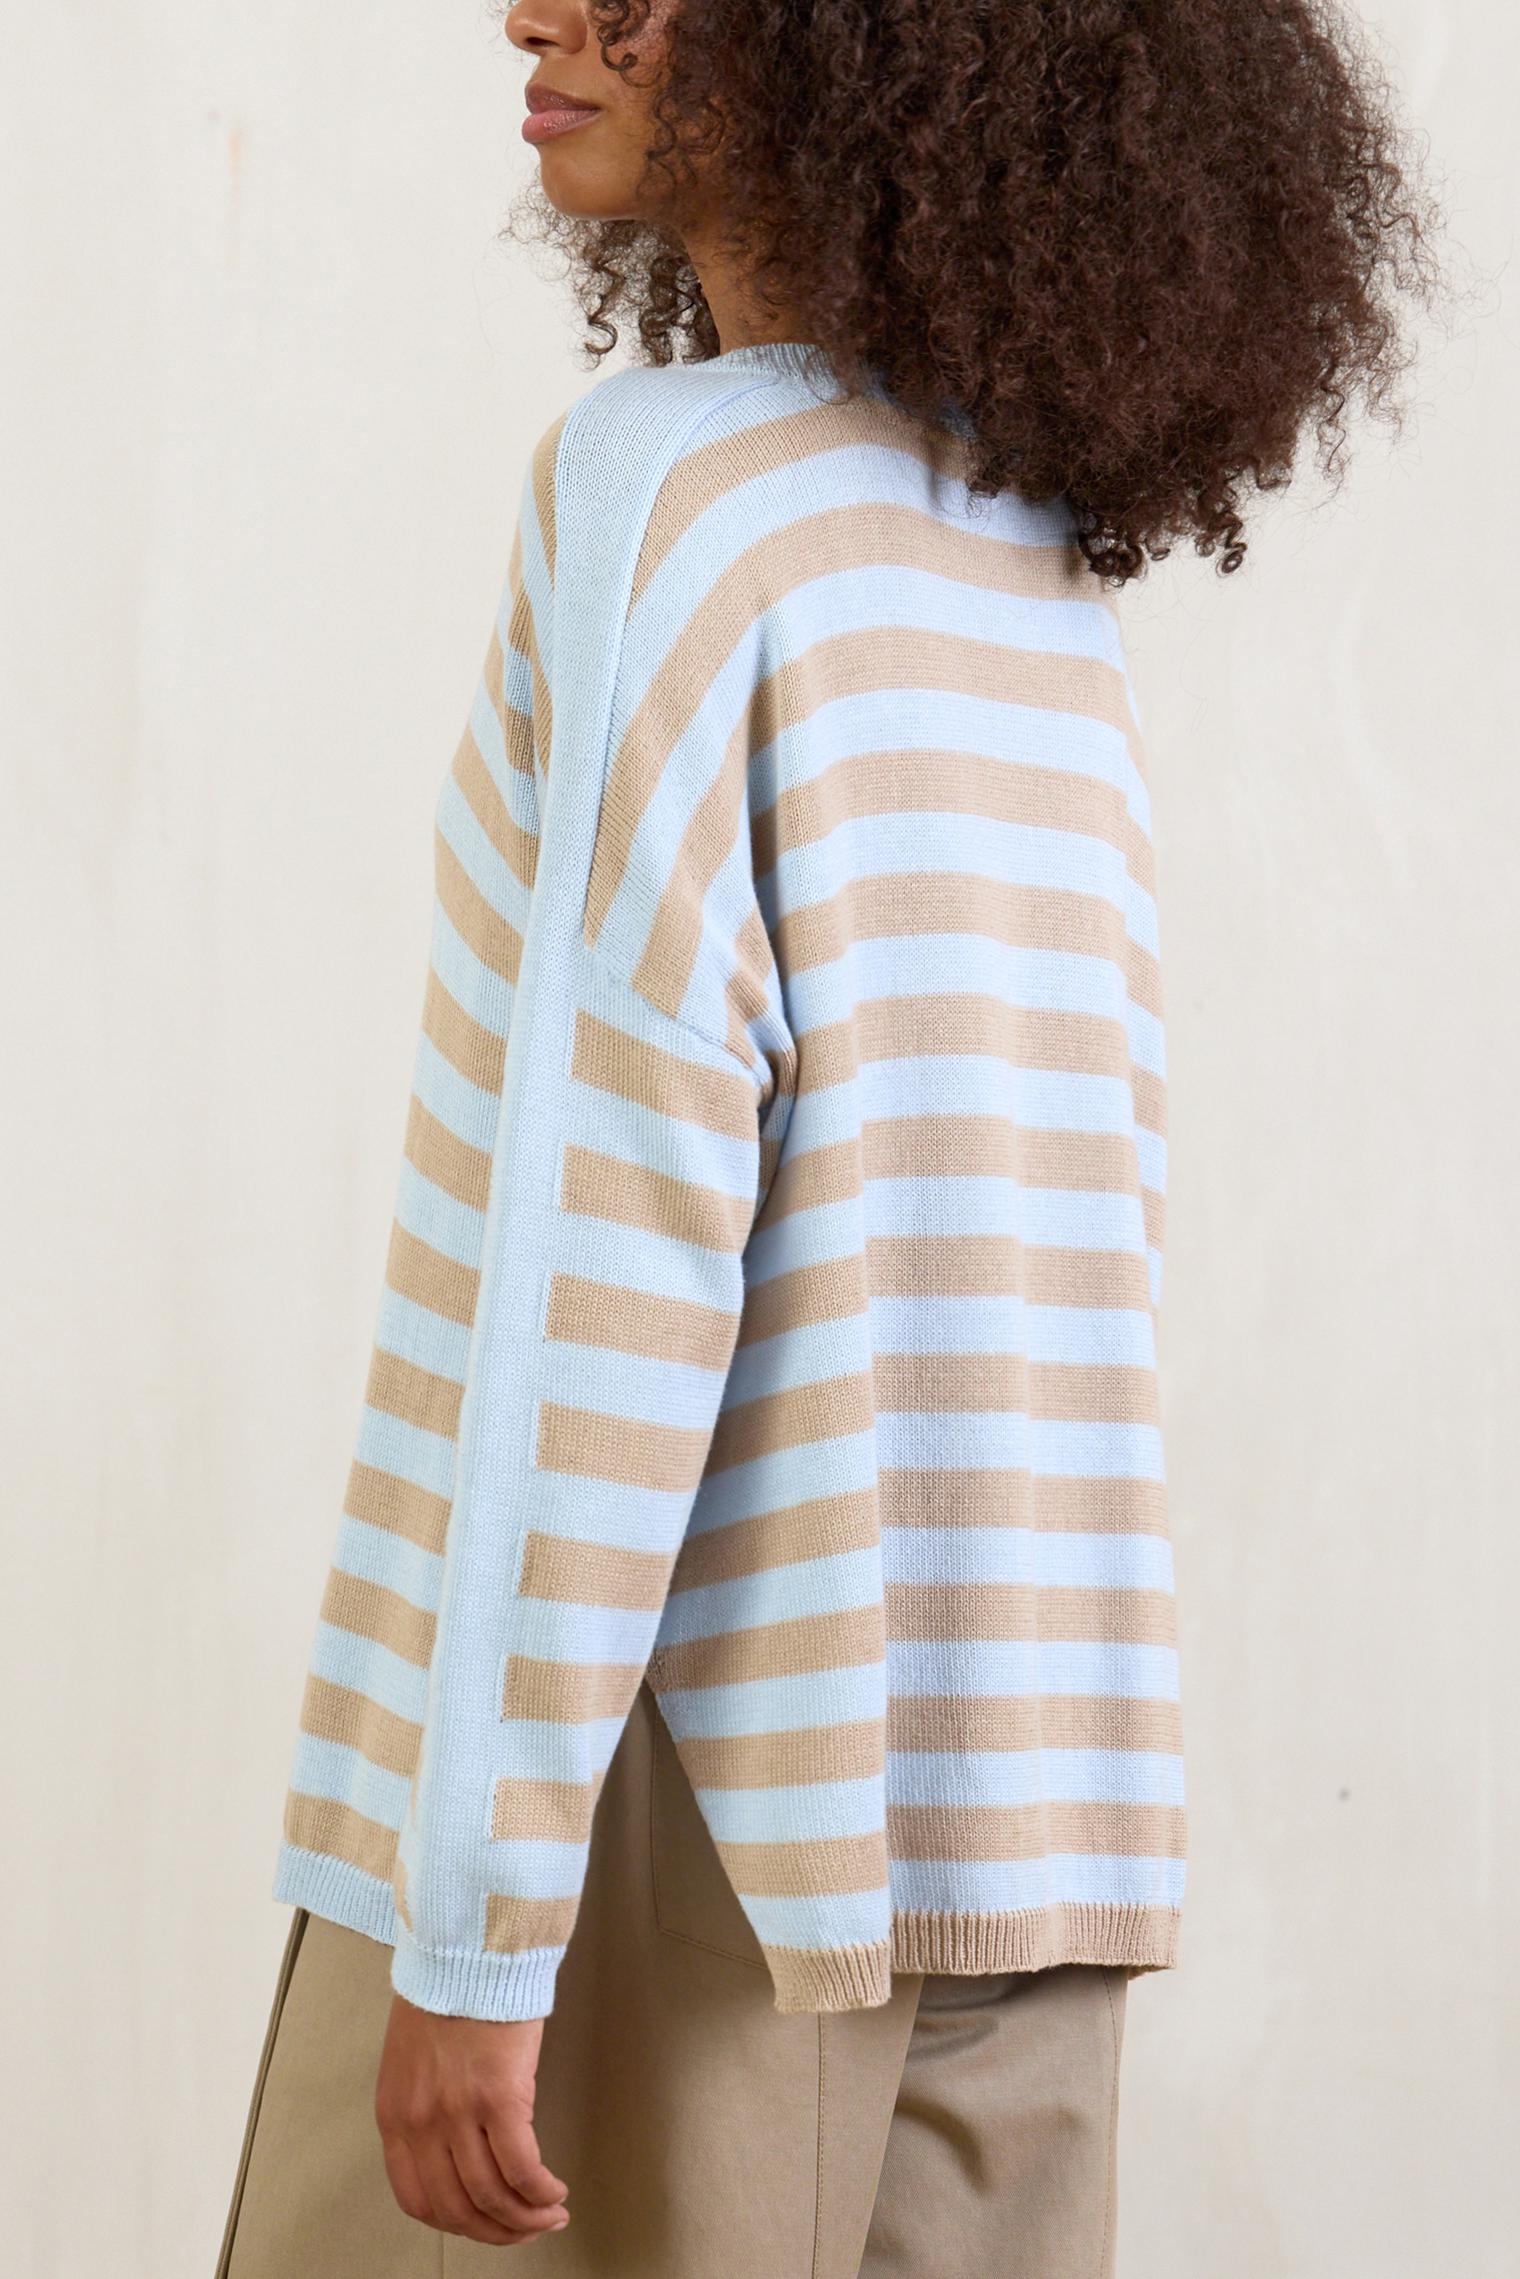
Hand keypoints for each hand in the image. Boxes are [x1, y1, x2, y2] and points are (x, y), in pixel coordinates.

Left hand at [374, 1992, 570, 2245]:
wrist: (466, 1947)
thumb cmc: (445, 1989)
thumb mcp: (412, 2059)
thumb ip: (424, 2107)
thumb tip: (456, 2150)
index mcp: (394, 2115)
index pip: (417, 2199)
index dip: (457, 2224)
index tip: (485, 2225)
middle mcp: (420, 2122)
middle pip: (457, 2209)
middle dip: (497, 2231)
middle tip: (525, 2230)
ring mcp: (458, 2113)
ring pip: (492, 2196)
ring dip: (525, 2218)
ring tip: (548, 2214)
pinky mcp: (500, 2097)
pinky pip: (522, 2168)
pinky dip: (540, 2191)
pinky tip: (554, 2191)